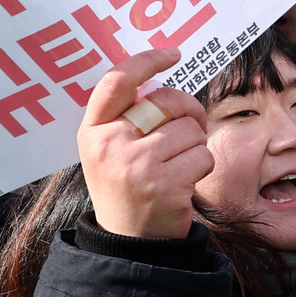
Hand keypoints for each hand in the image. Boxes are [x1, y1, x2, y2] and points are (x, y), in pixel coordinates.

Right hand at [78, 48, 212, 238]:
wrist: (131, 242)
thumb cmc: (128, 187)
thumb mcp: (110, 150)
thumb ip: (127, 117)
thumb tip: (162, 79)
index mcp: (93, 130)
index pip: (116, 81)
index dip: (146, 61)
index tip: (172, 53)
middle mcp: (110, 144)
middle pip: (165, 100)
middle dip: (188, 109)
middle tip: (190, 126)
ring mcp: (136, 164)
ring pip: (189, 129)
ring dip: (195, 144)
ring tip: (179, 165)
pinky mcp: (164, 183)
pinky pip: (202, 155)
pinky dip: (202, 166)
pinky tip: (186, 182)